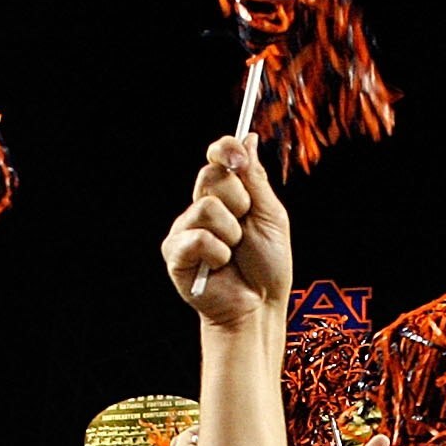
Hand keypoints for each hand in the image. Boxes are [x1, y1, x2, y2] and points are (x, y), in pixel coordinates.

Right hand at [162, 135, 291, 328]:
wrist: (259, 306)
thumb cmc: (268, 267)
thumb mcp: (271, 216)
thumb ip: (256, 179)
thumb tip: (248, 138)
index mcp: (228, 195)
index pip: (217, 157)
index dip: (224, 149)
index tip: (237, 156)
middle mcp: (203, 207)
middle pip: (212, 175)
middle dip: (239, 201)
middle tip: (246, 228)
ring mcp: (186, 229)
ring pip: (207, 206)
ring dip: (231, 233)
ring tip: (234, 253)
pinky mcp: (175, 252)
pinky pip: (197, 236)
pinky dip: (217, 253)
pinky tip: (219, 267)